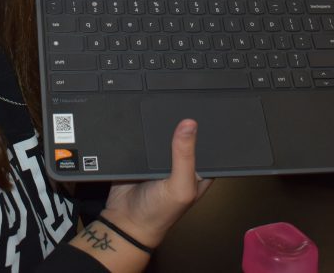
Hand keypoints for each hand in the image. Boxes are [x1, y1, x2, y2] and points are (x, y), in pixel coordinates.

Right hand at [101, 119, 212, 248]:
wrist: (125, 221)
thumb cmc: (159, 214)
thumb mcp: (180, 187)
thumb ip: (185, 156)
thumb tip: (189, 125)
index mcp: (199, 170)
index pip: (208, 142)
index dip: (205, 129)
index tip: (198, 112)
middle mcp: (182, 163)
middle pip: (183, 135)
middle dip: (178, 125)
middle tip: (173, 112)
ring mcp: (161, 160)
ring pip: (162, 134)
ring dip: (157, 129)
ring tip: (155, 121)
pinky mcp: (142, 157)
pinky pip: (143, 139)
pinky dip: (141, 134)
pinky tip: (141, 131)